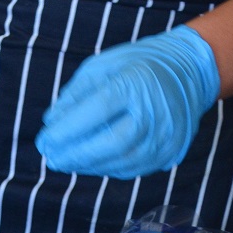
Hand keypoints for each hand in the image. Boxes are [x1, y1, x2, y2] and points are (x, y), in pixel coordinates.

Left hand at [35, 25, 219, 178]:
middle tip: (51, 158)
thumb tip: (50, 122)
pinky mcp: (172, 150)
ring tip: (65, 162)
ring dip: (88, 165)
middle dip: (75, 154)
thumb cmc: (137, 65)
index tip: (43, 140)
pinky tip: (89, 163)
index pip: (97, 110)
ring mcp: (167, 134)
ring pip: (123, 160)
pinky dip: (107, 168)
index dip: (66, 129)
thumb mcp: (102, 66)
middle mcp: (156, 111)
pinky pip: (135, 167)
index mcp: (137, 83)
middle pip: (112, 143)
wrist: (189, 70)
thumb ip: (75, 93)